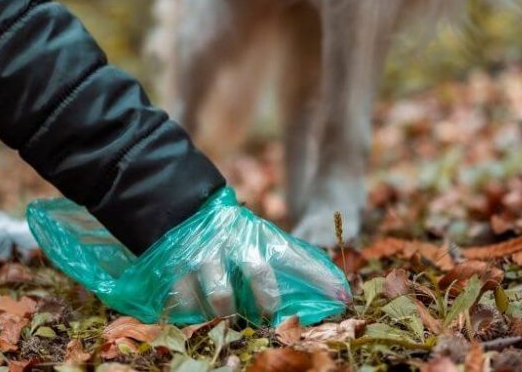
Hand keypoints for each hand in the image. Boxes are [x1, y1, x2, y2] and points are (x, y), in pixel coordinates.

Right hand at [161, 198, 349, 324]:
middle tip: (268, 314)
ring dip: (229, 311)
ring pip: (221, 295)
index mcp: (261, 236)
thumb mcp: (263, 238)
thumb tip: (338, 291)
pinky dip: (197, 310)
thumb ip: (295, 262)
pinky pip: (189, 300)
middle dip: (267, 299)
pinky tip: (202, 309)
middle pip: (258, 272)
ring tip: (231, 315)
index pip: (297, 257)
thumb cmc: (235, 233)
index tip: (342, 296)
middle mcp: (236, 243)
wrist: (186, 206)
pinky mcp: (179, 267)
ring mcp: (207, 255)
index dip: (319, 277)